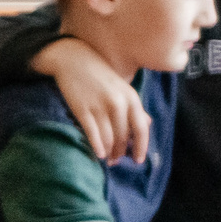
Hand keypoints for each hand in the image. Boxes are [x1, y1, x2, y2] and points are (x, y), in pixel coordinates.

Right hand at [32, 36, 148, 163]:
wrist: (74, 59)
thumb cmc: (100, 75)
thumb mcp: (122, 88)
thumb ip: (134, 106)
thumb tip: (146, 124)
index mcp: (131, 98)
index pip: (141, 129)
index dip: (141, 147)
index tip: (137, 160)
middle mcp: (118, 103)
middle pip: (123, 136)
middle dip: (120, 152)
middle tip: (116, 162)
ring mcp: (99, 106)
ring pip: (108, 137)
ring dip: (109, 152)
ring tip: (107, 159)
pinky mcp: (82, 109)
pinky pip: (92, 133)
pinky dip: (96, 146)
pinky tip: (98, 153)